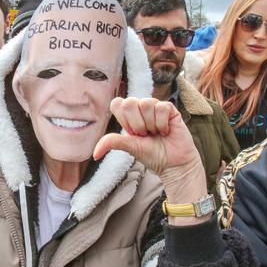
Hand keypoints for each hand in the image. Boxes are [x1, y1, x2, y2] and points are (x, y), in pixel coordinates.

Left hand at [93, 96, 209, 221]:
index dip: (124, 120)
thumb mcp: (129, 147)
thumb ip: (112, 142)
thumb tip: (94, 154)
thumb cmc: (152, 155)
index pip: (117, 103)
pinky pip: (161, 107)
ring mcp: (156, 107)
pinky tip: (166, 131)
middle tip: (145, 135)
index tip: (133, 134)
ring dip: (151, 124)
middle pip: (129, 102)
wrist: (172, 164)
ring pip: (146, 103)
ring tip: (157, 133)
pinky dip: (162, 123)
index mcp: (129, 115)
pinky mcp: (170, 109)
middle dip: (137, 124)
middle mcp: (141, 108)